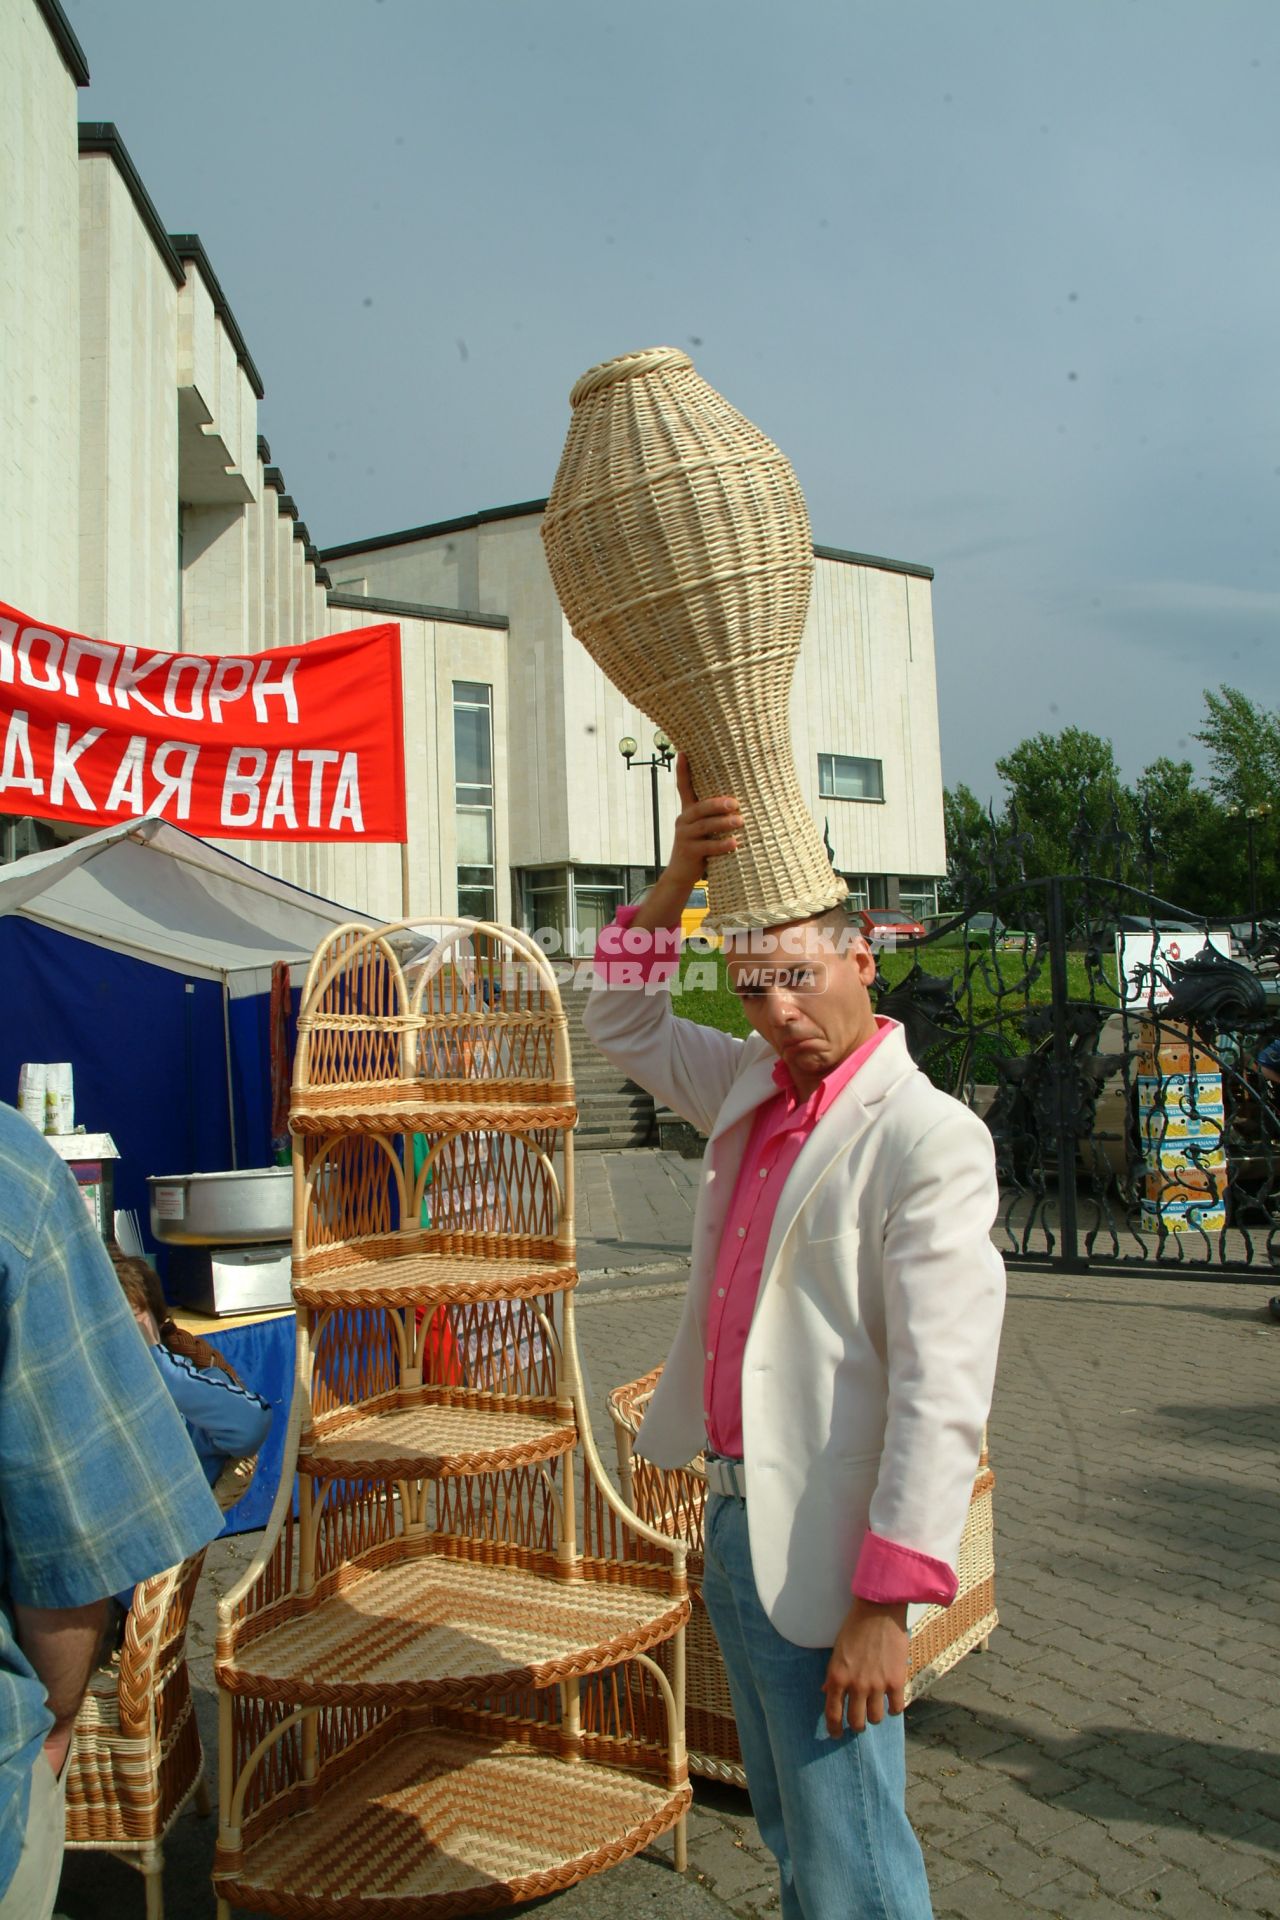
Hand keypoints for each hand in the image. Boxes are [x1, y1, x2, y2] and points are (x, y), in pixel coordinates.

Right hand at [626, 753, 741, 936]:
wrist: (681, 875)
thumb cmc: (700, 848)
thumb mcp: (704, 829)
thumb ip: (715, 816)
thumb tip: (741, 801)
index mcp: (688, 812)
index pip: (683, 786)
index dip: (683, 770)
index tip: (683, 751)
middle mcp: (684, 821)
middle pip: (700, 807)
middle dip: (718, 803)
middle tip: (736, 803)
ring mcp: (685, 837)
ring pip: (706, 826)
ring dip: (725, 823)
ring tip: (741, 821)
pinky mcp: (689, 852)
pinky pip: (707, 847)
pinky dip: (723, 845)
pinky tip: (735, 843)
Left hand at [822, 1597, 908, 1735]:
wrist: (879, 1611)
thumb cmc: (855, 1628)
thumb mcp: (837, 1651)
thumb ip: (832, 1675)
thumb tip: (825, 1692)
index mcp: (837, 1678)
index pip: (833, 1714)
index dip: (834, 1729)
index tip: (837, 1734)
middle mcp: (856, 1686)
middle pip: (856, 1722)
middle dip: (857, 1725)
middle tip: (859, 1722)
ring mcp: (877, 1685)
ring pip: (876, 1719)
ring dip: (875, 1716)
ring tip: (876, 1708)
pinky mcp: (896, 1681)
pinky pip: (896, 1708)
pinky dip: (893, 1709)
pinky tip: (891, 1702)